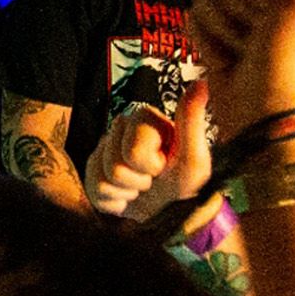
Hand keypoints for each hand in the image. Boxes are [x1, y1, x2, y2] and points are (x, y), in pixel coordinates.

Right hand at [84, 82, 213, 219]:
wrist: (167, 212)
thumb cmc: (183, 185)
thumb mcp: (193, 160)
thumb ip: (192, 121)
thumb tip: (202, 82)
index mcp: (144, 117)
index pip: (133, 152)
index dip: (150, 167)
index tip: (164, 166)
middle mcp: (121, 126)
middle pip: (115, 166)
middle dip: (136, 181)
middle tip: (153, 180)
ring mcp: (103, 146)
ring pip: (103, 179)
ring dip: (127, 192)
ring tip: (141, 187)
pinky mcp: (92, 167)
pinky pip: (95, 190)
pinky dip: (115, 200)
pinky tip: (127, 194)